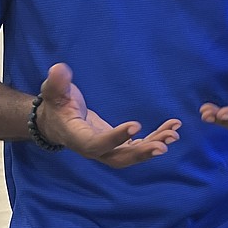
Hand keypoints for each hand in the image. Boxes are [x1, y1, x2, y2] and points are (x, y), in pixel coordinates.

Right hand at [37, 63, 180, 166]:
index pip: (96, 144)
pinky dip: (155, 138)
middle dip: (141, 154)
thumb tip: (59, 69)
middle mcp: (93, 150)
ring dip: (153, 146)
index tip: (136, 125)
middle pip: (118, 158)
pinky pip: (138, 146)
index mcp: (77, 138)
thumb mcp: (53, 92)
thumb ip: (57, 83)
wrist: (56, 122)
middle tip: (164, 146)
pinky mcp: (118, 146)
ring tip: (174, 135)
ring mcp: (107, 150)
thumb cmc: (57, 105)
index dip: (116, 137)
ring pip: (132, 155)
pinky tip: (172, 128)